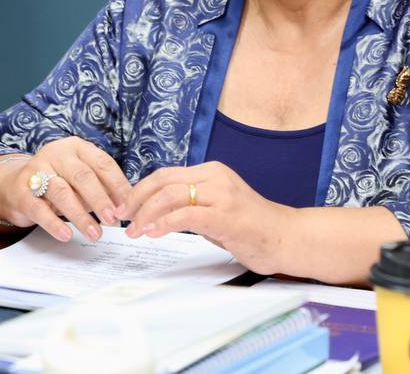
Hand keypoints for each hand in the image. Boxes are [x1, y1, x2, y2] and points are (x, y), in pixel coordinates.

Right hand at [0, 137, 131, 242]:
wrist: (13, 185)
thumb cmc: (57, 182)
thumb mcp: (79, 181)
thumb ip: (100, 189)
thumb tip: (123, 210)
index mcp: (77, 147)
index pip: (103, 163)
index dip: (118, 186)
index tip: (128, 207)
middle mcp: (57, 154)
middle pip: (83, 176)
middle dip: (100, 199)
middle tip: (113, 220)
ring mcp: (37, 170)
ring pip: (62, 192)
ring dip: (81, 215)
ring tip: (95, 233)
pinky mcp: (21, 190)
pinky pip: (39, 208)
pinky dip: (54, 223)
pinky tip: (66, 234)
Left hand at [118, 161, 294, 274]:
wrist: (287, 238)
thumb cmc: (252, 228)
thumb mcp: (217, 209)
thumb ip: (192, 205)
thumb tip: (159, 214)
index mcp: (212, 172)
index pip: (166, 175)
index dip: (140, 191)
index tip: (125, 209)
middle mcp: (215, 177)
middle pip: (162, 181)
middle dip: (136, 200)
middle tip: (122, 219)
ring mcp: (221, 195)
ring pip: (170, 196)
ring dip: (145, 214)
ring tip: (134, 231)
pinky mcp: (226, 216)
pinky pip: (186, 215)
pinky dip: (164, 223)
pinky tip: (153, 233)